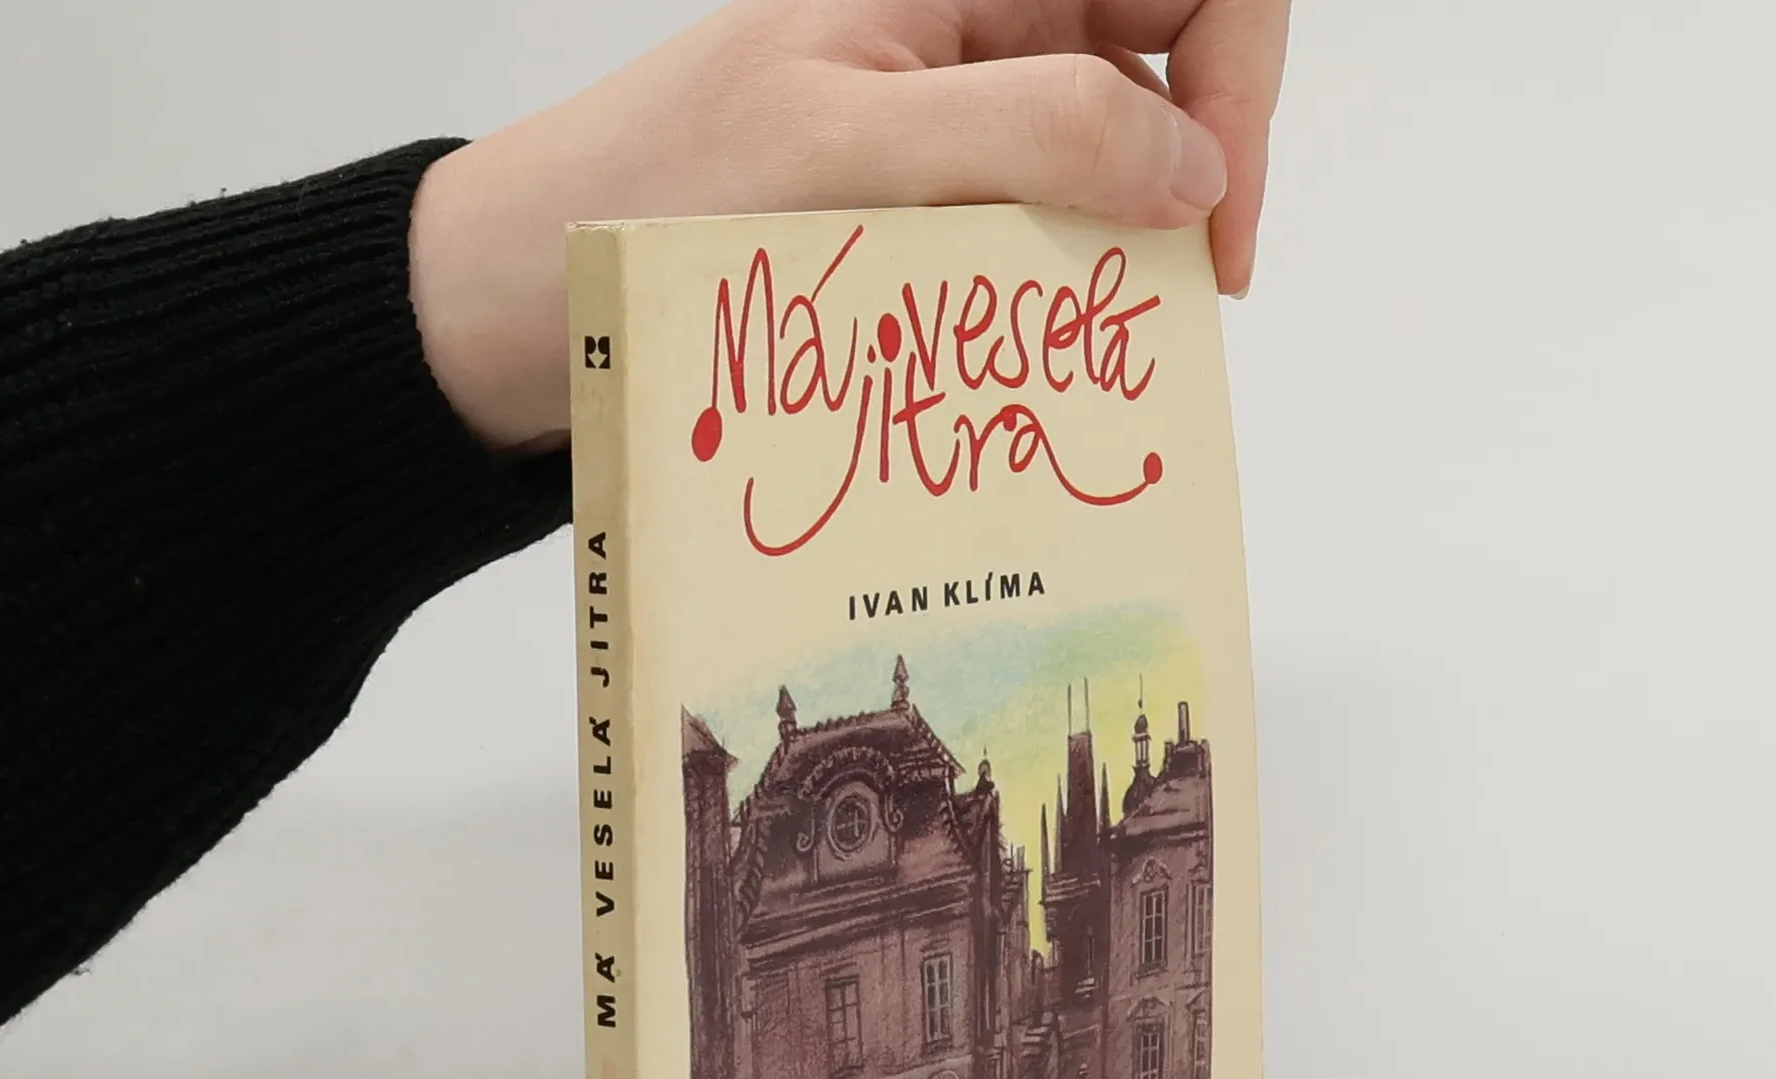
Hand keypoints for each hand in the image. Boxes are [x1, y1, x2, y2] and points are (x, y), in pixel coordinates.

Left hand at [409, 0, 1292, 454]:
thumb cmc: (664, 198)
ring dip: (1125, 241)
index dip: (1241, 79)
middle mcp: (972, 21)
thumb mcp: (858, 149)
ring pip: (1107, 153)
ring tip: (1106, 343)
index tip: (1218, 220)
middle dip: (1199, 169)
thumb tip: (1198, 163)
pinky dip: (1057, 284)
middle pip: (1166, 56)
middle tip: (1183, 298)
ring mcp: (949, 111)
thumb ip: (1040, 129)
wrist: (533, 294)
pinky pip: (1033, 222)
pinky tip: (1037, 348)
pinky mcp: (922, 198)